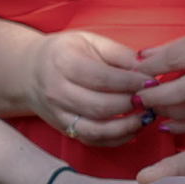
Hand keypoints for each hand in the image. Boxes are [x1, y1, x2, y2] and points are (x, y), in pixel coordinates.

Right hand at [23, 30, 152, 146]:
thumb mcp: (90, 41)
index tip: (153, 82)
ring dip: (127, 126)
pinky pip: (94, 141)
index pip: (102, 78)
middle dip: (132, 105)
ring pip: (97, 129)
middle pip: (100, 106)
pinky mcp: (65, 131)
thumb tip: (148, 68)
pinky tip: (134, 128)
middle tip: (153, 99)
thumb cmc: (66, 53)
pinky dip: (118, 139)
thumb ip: (119, 54)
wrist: (30, 72)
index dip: (131, 82)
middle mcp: (57, 92)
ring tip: (147, 115)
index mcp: (64, 63)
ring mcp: (59, 115)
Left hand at [133, 20, 184, 132]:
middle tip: (137, 97)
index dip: (151, 66)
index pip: (178, 57)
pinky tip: (168, 125)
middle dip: (155, 96)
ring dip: (167, 112)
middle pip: (184, 89)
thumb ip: (183, 45)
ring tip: (150, 109)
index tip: (134, 70)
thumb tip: (145, 56)